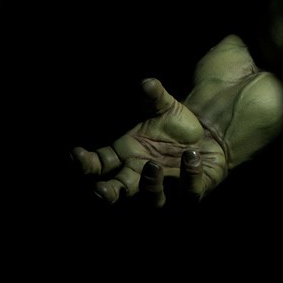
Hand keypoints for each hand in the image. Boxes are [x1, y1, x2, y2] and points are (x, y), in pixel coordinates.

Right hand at [71, 78, 227, 206]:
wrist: (207, 134)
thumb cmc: (175, 123)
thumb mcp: (164, 106)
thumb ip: (154, 96)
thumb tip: (148, 83)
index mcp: (124, 158)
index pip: (97, 166)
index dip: (84, 163)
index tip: (76, 153)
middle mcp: (140, 177)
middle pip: (117, 193)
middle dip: (107, 193)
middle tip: (100, 190)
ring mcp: (165, 188)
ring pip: (152, 199)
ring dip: (149, 186)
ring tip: (153, 166)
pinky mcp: (191, 191)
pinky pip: (189, 193)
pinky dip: (190, 177)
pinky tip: (192, 156)